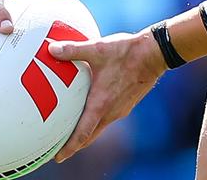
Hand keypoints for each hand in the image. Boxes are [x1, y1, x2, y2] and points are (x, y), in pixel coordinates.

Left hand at [50, 31, 167, 162]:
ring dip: (87, 131)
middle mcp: (111, 111)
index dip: (69, 148)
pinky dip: (98, 118)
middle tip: (60, 149)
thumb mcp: (97, 48)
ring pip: (100, 126)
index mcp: (100, 104)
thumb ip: (73, 50)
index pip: (82, 134)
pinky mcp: (128, 102)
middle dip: (75, 144)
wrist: (154, 53)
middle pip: (90, 136)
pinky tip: (94, 106)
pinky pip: (109, 116)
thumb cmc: (126, 52)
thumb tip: (51, 49)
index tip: (57, 158)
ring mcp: (121, 108)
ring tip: (74, 128)